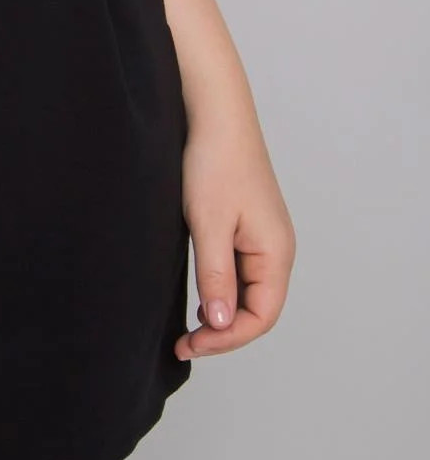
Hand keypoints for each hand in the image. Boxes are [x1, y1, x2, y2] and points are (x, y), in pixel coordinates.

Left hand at [175, 112, 294, 360]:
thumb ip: (216, 276)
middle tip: (183, 343)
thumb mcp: (209, 225)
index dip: (227, 338)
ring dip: (222, 313)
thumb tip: (220, 323)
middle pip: (257, 309)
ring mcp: (263, 238)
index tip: (191, 344)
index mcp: (275, 252)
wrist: (215, 115)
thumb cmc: (214, 163)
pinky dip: (221, 291)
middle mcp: (276, 249)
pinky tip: (200, 295)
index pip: (261, 316)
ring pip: (248, 292)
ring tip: (189, 328)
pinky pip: (241, 272)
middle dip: (223, 331)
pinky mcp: (247, 227)